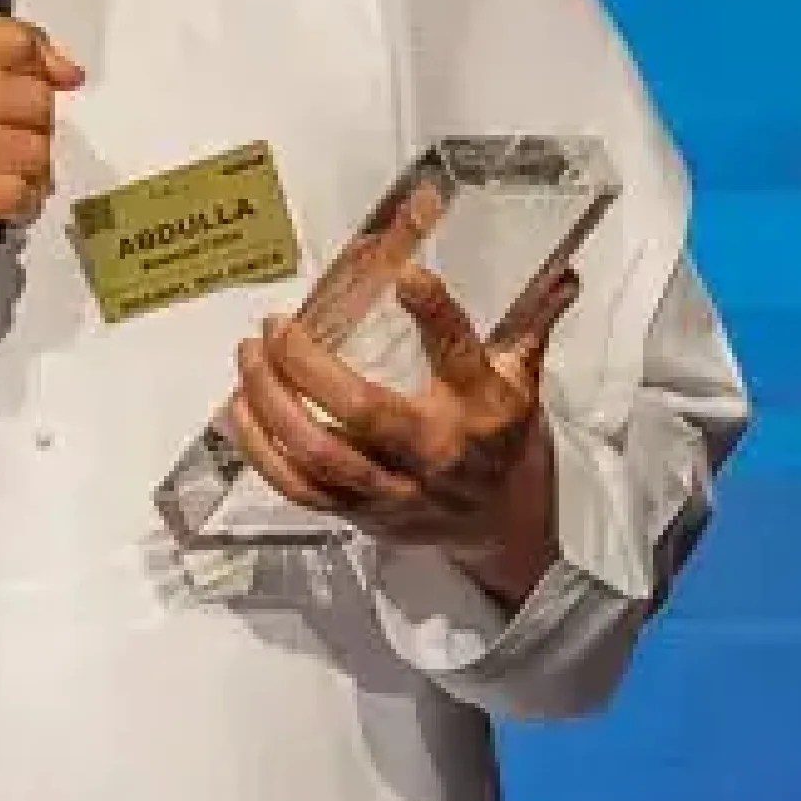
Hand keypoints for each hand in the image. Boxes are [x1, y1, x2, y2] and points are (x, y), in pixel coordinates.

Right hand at [0, 16, 81, 280]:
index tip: (39, 85)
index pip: (12, 41)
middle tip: (11, 142)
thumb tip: (67, 72)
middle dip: (36, 126)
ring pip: (30, 149)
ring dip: (31, 171)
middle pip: (31, 97)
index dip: (39, 67)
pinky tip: (0, 202)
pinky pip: (13, 192)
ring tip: (5, 175)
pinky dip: (19, 203)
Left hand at [230, 261, 577, 592]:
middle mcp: (436, 451)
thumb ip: (530, 324)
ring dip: (272, 402)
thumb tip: (560, 270)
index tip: (406, 274)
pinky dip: (260, 447)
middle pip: (363, 411)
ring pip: (319, 452)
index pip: (459, 355)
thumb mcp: (525, 383)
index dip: (434, 313)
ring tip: (249, 356)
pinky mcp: (360, 514)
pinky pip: (298, 487)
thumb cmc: (505, 442)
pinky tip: (240, 406)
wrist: (503, 530)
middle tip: (277, 324)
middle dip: (307, 364)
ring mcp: (394, 489)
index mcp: (483, 409)